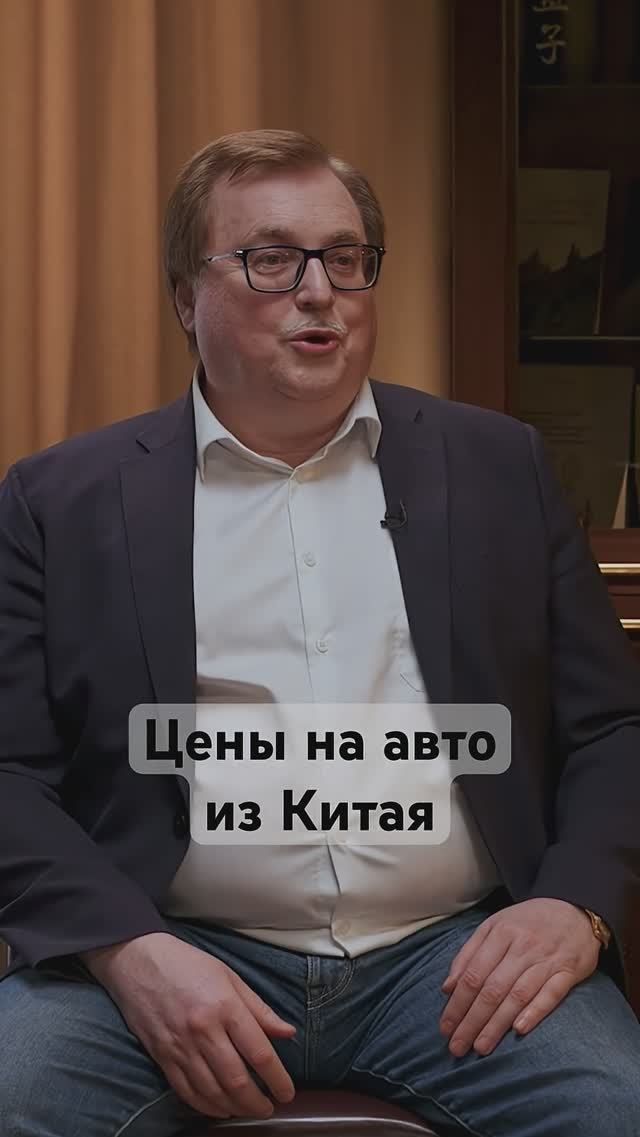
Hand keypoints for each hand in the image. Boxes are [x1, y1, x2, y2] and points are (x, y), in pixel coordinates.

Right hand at [81, 932, 295, 1118]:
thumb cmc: (187, 964)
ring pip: (211, 1091)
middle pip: (236, 1080)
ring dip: (234, 1108)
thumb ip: (259, 1009)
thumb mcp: (229, 976)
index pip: (258, 1052)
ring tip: (247, 1110)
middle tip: (268, 1109)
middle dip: (257, 1102)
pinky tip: (219, 1108)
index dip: (277, 1079)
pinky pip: (186, 1091)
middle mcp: (203, 1030)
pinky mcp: (161, 1056)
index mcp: (224, 1006)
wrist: (137, 960)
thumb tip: (288, 1032)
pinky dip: (205, 1106)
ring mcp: (180, 1046)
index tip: (287, 1093)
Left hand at [439, 898, 599, 1056]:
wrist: (576, 908)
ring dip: (497, 1024)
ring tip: (481, 1047)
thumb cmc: (528, 921)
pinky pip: (551, 994)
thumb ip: (470, 953)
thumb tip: (448, 987)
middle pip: (492, 989)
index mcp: (501, 933)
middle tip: (457, 1046)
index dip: (457, 1003)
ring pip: (517, 995)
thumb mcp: (495, 925)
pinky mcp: (568, 971)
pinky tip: (519, 1030)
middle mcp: (522, 946)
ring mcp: (546, 959)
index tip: (445, 1027)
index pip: (473, 974)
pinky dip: (535, 1011)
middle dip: (472, 1020)